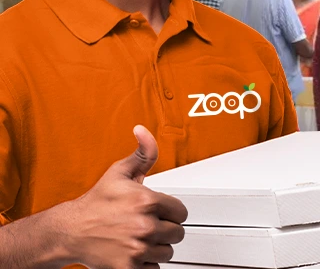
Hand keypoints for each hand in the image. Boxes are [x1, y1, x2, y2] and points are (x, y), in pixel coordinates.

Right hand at [61, 126, 187, 268]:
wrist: (69, 231)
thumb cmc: (95, 203)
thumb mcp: (119, 173)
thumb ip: (142, 153)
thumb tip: (144, 131)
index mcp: (147, 201)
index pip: (182, 212)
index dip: (171, 212)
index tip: (159, 212)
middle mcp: (145, 225)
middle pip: (177, 233)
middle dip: (165, 229)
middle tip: (147, 225)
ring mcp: (138, 248)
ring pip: (168, 251)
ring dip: (157, 247)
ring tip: (139, 238)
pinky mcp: (129, 267)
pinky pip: (155, 268)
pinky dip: (146, 263)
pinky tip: (134, 252)